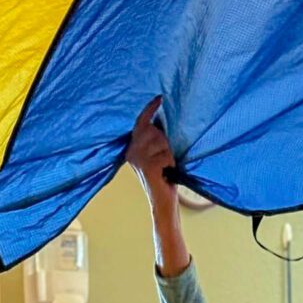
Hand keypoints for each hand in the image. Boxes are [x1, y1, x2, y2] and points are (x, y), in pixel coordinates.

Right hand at [126, 96, 189, 275]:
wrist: (164, 205)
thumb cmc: (165, 180)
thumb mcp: (159, 156)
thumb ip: (156, 139)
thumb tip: (162, 121)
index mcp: (133, 147)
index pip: (140, 121)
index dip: (150, 109)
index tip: (159, 98)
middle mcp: (132, 151)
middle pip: (154, 130)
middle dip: (165, 141)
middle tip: (166, 159)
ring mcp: (138, 159)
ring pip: (162, 142)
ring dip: (169, 154)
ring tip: (166, 168)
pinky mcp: (147, 167)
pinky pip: (166, 155)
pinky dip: (171, 163)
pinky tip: (167, 173)